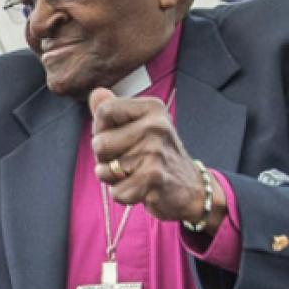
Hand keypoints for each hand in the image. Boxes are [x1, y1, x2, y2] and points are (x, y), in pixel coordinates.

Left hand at [88, 88, 210, 223]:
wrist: (192, 188)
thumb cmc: (156, 155)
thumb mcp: (140, 126)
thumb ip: (114, 110)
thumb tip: (96, 93)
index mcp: (152, 108)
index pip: (104, 111)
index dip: (100, 130)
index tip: (118, 139)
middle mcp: (156, 126)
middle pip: (99, 143)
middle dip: (105, 159)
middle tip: (130, 161)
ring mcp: (155, 152)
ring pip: (103, 170)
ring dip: (114, 179)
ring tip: (137, 174)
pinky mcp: (154, 178)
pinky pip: (116, 192)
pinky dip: (125, 195)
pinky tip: (143, 188)